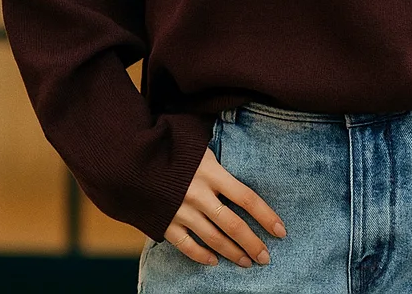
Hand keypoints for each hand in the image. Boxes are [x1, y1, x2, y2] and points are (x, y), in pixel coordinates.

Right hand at [164, 146, 287, 268]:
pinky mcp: (165, 222)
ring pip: (214, 239)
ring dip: (233, 253)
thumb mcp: (198, 148)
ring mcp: (181, 210)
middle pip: (233, 224)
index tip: (281, 231)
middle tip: (266, 257)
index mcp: (211, 172)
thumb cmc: (170, 149)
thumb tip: (240, 170)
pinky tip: (214, 261)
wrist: (130, 159)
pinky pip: (187, 246)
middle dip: (253, 243)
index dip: (266, 216)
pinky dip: (202, 256)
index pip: (247, 198)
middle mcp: (198, 194)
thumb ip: (218, 163)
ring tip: (246, 262)